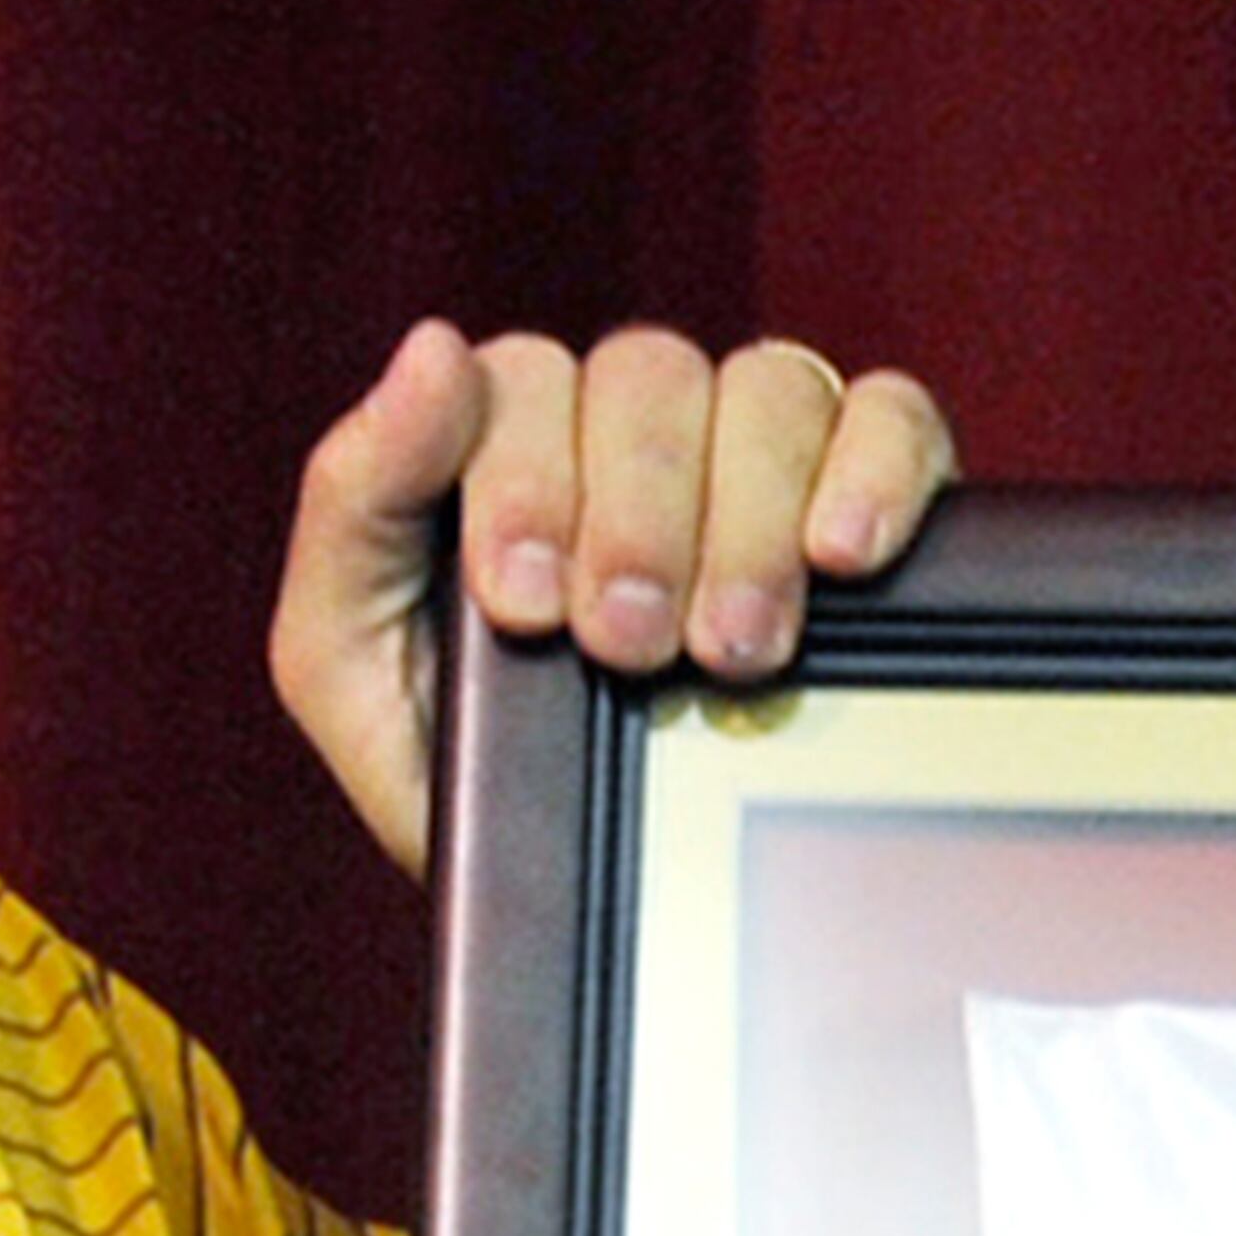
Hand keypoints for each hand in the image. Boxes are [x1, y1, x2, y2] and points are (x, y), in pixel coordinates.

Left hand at [269, 315, 958, 877]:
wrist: (577, 887)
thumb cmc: (451, 759)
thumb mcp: (346, 659)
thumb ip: (356, 500)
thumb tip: (430, 348)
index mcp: (496, 445)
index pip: (522, 379)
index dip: (528, 482)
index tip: (525, 607)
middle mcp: (623, 426)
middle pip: (649, 374)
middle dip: (636, 521)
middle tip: (628, 645)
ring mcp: (747, 446)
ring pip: (769, 388)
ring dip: (746, 522)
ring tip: (730, 650)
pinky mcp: (862, 481)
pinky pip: (890, 413)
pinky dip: (873, 470)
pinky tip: (843, 557)